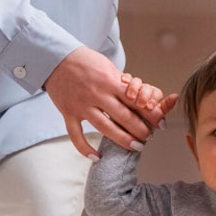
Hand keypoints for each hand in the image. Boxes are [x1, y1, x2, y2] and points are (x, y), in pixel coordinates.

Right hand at [43, 46, 167, 157]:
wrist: (55, 58)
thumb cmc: (85, 61)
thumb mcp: (107, 67)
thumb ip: (121, 84)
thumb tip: (141, 98)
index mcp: (110, 81)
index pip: (136, 101)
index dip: (151, 114)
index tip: (161, 123)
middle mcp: (97, 94)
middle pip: (124, 117)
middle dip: (140, 130)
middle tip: (149, 138)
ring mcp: (81, 105)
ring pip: (105, 128)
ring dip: (123, 140)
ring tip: (136, 147)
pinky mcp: (68, 113)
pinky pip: (76, 135)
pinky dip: (85, 148)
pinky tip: (97, 157)